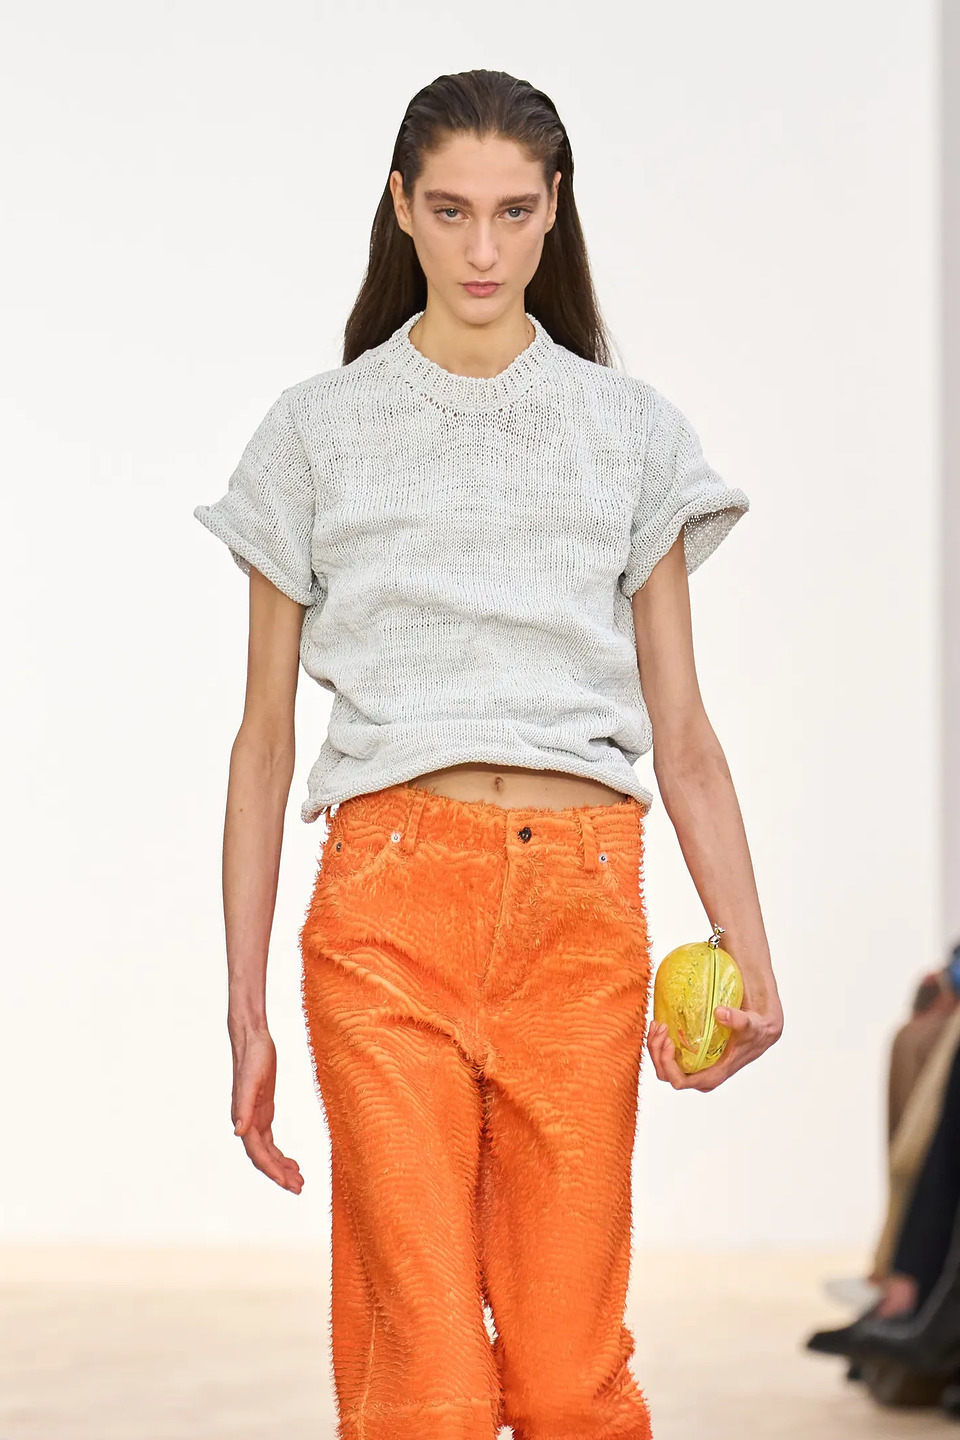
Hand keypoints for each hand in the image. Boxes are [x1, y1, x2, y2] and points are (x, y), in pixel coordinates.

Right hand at [230, 1026, 303, 1191]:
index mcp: (243, 1119)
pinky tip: (292, 1162)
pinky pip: (270, 1141)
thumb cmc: (253, 1058)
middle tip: (299, 1188)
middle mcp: (246, 1123)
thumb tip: (237, 1132)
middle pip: (263, 1158)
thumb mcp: (252, 1082)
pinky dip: (280, 1154)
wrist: (253, 1040)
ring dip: (281, 1167)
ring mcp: (255, 1118)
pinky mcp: (263, 1111)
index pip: (257, 1153)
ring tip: (299, 1181)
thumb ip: (243, 1108)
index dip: (271, 1170)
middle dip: (279, 1175)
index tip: (286, 1184)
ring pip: (267, 1152)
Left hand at [646, 992, 782, 1091]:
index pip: (680, 1081)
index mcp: (711, 1075)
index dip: (668, 1064)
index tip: (670, 1041)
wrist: (757, 1030)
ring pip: (663, 1067)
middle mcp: (699, 1076)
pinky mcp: (690, 1058)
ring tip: (657, 1024)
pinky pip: (667, 1056)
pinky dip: (659, 1042)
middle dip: (657, 1052)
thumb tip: (720, 1013)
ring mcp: (693, 1068)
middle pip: (666, 1074)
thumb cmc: (753, 1032)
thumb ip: (737, 1020)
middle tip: (661, 1027)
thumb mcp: (749, 1025)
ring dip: (654, 1046)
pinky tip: (661, 1024)